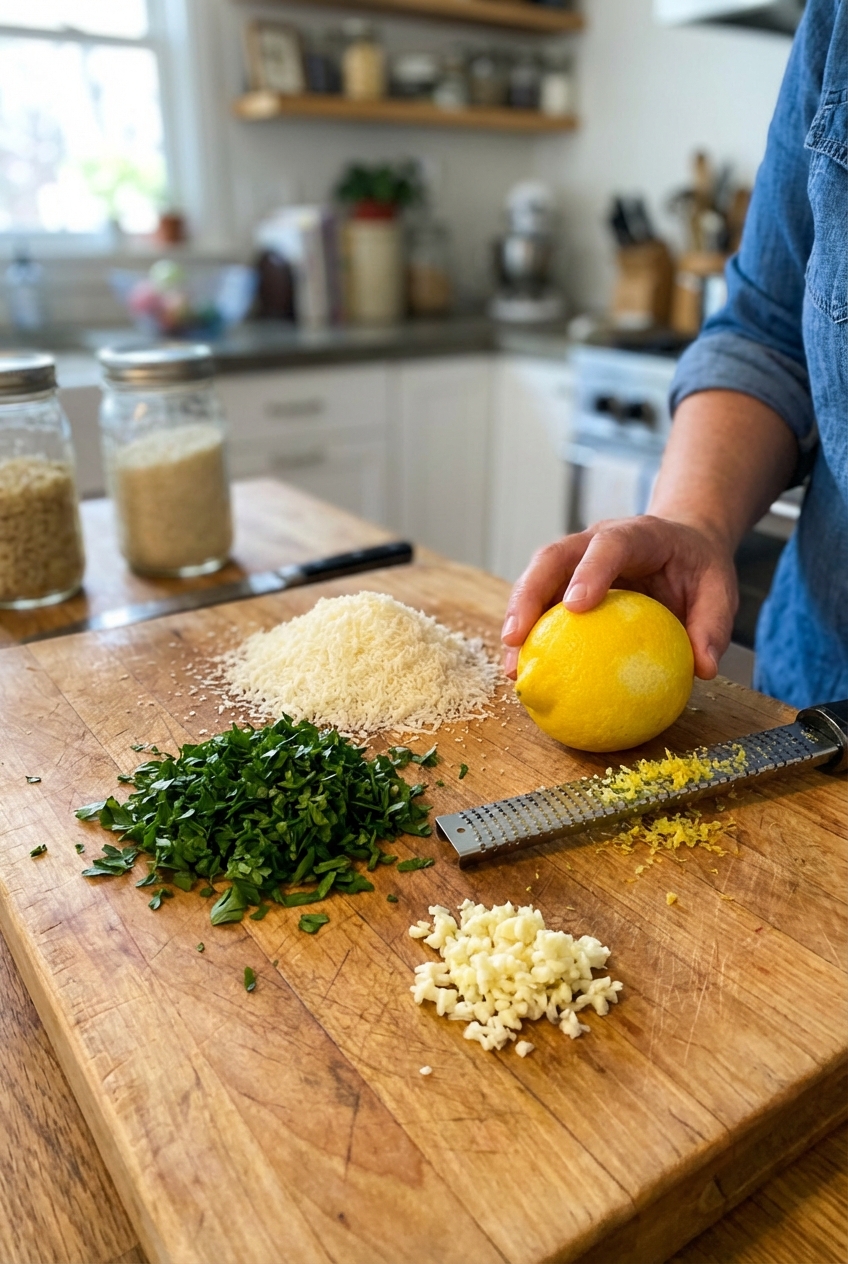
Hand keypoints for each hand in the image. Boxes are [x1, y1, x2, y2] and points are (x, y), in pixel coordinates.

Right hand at [500, 515, 738, 680]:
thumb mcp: (719, 588)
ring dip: (517, 620)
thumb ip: (713, 624)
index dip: (588, 571)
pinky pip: (540, 605)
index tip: (575, 607)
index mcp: (637, 534)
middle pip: (551, 558)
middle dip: (528, 595)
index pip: (608, 544)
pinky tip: (523, 670)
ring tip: (511, 665)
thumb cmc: (698, 566)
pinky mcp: (564, 583)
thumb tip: (704, 669)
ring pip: (535, 580)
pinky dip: (528, 635)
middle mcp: (595, 541)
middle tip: (516, 638)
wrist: (681, 543)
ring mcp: (574, 561)